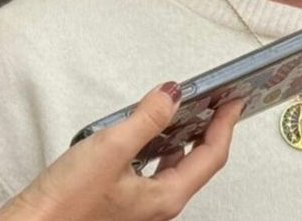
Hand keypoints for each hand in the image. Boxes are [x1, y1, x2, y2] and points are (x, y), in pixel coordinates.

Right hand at [0, 83, 243, 220]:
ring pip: (173, 168)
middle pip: (197, 163)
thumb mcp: (112, 148)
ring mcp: (139, 207)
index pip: (211, 156)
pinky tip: (142, 135)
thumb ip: (147, 119)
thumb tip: (173, 94)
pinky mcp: (120, 203)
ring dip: (182, 139)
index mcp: (166, 197)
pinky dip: (156, 150)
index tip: (235, 100)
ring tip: (183, 110)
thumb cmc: (66, 202)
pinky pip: (150, 173)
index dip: (226, 125)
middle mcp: (158, 206)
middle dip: (209, 130)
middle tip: (216, 101)